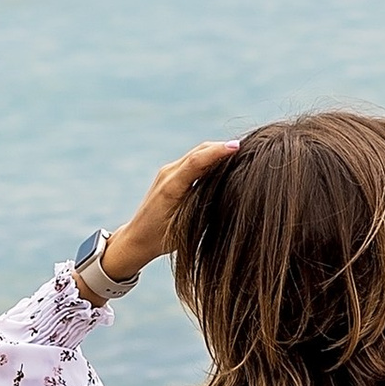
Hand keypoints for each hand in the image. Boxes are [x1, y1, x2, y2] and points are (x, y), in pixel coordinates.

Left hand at [81, 140, 238, 295]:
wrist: (136, 239)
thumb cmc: (161, 239)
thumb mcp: (185, 227)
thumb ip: (203, 208)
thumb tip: (229, 194)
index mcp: (170, 188)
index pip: (196, 162)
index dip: (217, 152)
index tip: (237, 146)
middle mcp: (168, 175)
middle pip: (198, 151)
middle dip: (221, 147)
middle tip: (248, 148)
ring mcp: (167, 172)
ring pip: (197, 153)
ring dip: (216, 151)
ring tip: (240, 154)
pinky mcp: (169, 174)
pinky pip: (193, 160)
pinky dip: (209, 158)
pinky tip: (224, 163)